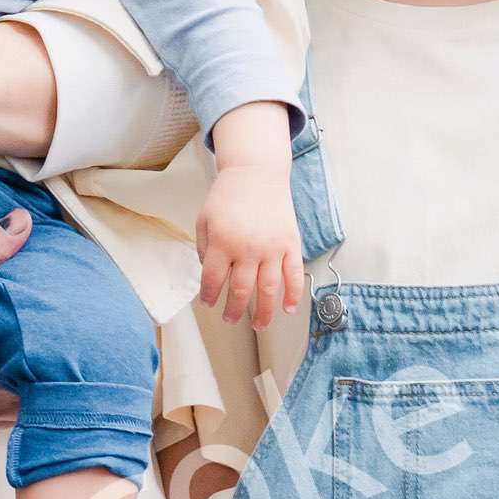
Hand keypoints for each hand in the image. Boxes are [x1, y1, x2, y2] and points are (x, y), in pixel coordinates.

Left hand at [195, 152, 303, 326]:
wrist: (256, 173)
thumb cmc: (227, 196)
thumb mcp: (204, 219)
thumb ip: (204, 249)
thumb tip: (210, 276)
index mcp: (222, 242)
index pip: (213, 280)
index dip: (209, 296)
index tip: (209, 304)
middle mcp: (248, 249)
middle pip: (241, 290)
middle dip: (234, 311)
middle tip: (230, 320)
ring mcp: (272, 248)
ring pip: (269, 289)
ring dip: (264, 312)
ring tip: (259, 326)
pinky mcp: (290, 244)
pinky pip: (294, 275)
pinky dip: (293, 295)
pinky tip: (287, 309)